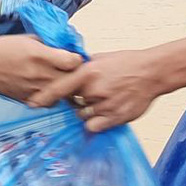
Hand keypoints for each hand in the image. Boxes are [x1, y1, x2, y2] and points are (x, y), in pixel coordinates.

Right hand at [0, 33, 82, 101]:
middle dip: (75, 76)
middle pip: (72, 81)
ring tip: (60, 80)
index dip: (78, 60)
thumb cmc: (3, 48)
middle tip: (73, 72)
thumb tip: (66, 47)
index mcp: (42, 55)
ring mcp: (35, 89)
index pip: (75, 62)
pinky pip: (49, 101)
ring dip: (65, 88)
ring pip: (63, 94)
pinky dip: (51, 96)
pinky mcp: (28, 99)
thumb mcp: (29, 38)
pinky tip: (47, 88)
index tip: (75, 59)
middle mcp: (40, 74)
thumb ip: (49, 44)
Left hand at [30, 49, 164, 132]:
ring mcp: (105, 105)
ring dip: (87, 112)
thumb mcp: (101, 58)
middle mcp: (94, 90)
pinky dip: (96, 122)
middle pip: (72, 105)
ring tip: (102, 101)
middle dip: (76, 102)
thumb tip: (66, 69)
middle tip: (89, 96)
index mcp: (87, 73)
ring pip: (83, 116)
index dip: (43, 97)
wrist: (153, 72)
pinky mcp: (115, 118)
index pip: (58, 88)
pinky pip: (94, 127)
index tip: (32, 104)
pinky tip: (105, 113)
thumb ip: (82, 67)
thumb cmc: (127, 63)